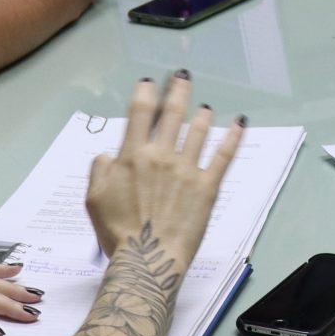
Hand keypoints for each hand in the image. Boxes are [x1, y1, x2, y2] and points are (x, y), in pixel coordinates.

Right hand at [84, 72, 243, 273]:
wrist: (146, 258)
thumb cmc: (118, 232)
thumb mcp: (94, 199)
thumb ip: (99, 170)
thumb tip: (107, 155)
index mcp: (132, 155)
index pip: (141, 113)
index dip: (146, 93)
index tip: (149, 84)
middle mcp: (161, 156)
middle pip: (173, 114)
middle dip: (178, 91)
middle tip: (183, 77)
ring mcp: (187, 169)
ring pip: (198, 131)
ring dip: (202, 115)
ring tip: (205, 107)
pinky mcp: (207, 186)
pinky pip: (224, 156)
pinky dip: (233, 137)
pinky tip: (240, 124)